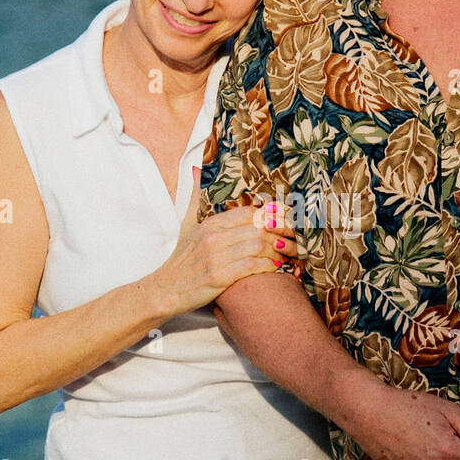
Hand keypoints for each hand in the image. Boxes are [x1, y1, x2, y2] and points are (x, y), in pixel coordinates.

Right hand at [155, 169, 299, 317]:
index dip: (274, 216)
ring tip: (288, 256)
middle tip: (295, 241)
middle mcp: (212, 237)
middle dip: (283, 234)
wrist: (164, 290)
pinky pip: (251, 266)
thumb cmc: (181, 259)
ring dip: (279, 251)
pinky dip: (268, 266)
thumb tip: (196, 168)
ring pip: (258, 246)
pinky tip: (276, 268)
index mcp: (210, 223)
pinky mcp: (217, 277)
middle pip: (259, 228)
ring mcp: (214, 257)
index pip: (250, 212)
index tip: (288, 223)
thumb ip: (195, 198)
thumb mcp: (186, 224)